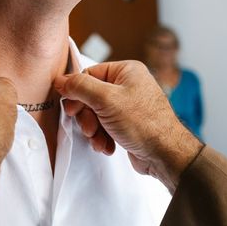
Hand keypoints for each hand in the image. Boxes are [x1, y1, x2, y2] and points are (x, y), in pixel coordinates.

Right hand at [54, 60, 202, 192]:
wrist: (165, 155)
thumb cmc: (144, 123)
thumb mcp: (106, 100)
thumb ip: (80, 87)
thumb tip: (61, 80)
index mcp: (127, 71)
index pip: (89, 74)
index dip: (77, 93)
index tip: (71, 109)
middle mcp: (129, 85)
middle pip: (91, 96)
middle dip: (87, 116)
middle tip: (88, 127)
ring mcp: (129, 105)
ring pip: (96, 113)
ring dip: (94, 129)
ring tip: (100, 139)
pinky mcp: (128, 123)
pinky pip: (105, 126)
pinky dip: (103, 137)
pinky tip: (108, 146)